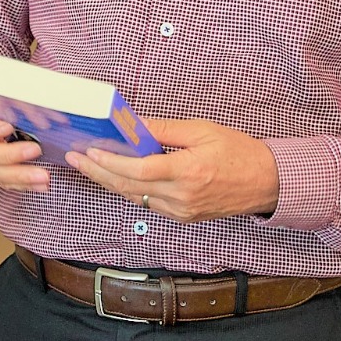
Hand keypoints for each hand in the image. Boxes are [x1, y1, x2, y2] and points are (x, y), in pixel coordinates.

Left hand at [63, 117, 278, 220]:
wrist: (267, 183)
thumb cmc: (238, 152)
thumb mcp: (201, 131)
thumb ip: (163, 130)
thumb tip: (132, 124)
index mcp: (188, 172)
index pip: (139, 170)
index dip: (110, 162)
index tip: (88, 151)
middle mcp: (182, 197)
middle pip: (129, 186)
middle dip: (97, 172)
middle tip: (74, 158)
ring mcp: (181, 211)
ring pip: (134, 197)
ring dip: (108, 181)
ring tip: (86, 165)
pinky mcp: (183, 217)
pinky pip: (147, 203)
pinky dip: (128, 189)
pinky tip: (113, 176)